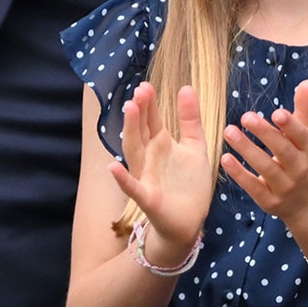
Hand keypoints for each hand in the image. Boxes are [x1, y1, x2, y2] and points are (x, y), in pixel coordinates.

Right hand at [108, 82, 211, 252]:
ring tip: (130, 111)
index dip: (149, 104)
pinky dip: (122, 179)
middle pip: (141, 131)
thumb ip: (190, 120)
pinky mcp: (148, 198)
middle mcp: (149, 157)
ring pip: (134, 152)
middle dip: (139, 112)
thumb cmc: (189, 183)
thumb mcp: (195, 147)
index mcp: (160, 144)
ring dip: (131, 132)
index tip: (146, 85)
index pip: (152, 120)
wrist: (190, 221)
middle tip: (139, 92)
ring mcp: (146, 177)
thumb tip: (186, 87)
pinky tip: (112, 167)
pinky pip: (133, 187)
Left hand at [221, 80, 307, 221]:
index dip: (290, 125)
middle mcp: (299, 168)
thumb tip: (305, 82)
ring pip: (266, 168)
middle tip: (245, 116)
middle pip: (282, 150)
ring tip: (229, 131)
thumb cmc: (304, 159)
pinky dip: (239, 174)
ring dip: (247, 150)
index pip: (301, 136)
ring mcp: (285, 187)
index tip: (276, 113)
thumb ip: (304, 110)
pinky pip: (254, 187)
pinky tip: (225, 158)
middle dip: (265, 134)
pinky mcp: (270, 201)